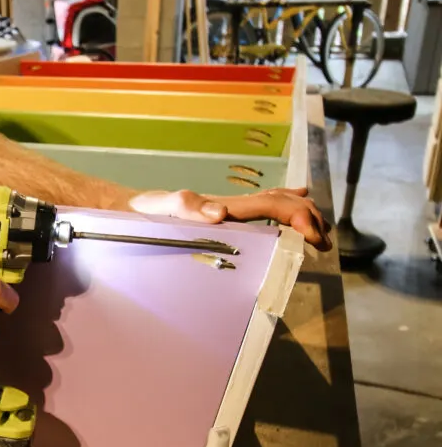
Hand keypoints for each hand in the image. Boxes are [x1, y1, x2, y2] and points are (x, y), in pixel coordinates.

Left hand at [127, 187, 331, 251]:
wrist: (122, 210)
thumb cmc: (138, 213)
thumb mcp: (159, 209)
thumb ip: (186, 207)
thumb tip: (221, 213)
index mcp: (221, 207)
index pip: (269, 206)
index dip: (296, 217)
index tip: (315, 238)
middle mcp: (227, 208)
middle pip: (277, 204)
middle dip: (306, 219)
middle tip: (324, 242)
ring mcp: (223, 214)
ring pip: (272, 207)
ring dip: (299, 216)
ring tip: (319, 232)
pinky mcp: (216, 222)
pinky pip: (256, 213)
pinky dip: (280, 207)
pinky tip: (294, 205)